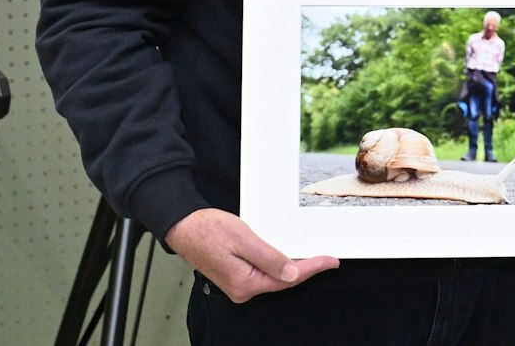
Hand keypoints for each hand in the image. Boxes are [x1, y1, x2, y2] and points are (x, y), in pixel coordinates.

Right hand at [165, 208, 336, 303]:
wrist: (184, 226)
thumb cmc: (208, 230)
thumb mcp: (244, 239)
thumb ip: (269, 258)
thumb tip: (291, 273)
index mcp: (244, 283)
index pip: (288, 279)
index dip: (312, 268)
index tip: (331, 261)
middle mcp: (241, 289)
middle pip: (282, 280)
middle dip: (305, 269)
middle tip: (326, 259)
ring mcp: (237, 284)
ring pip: (272, 277)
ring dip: (291, 266)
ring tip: (311, 256)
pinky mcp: (235, 276)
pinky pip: (262, 272)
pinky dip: (277, 264)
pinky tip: (286, 256)